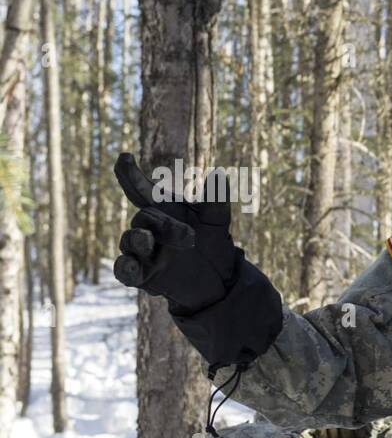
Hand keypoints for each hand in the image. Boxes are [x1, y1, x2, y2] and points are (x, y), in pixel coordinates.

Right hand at [112, 152, 283, 367]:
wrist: (220, 280)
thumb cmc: (213, 243)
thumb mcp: (217, 221)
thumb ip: (215, 199)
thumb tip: (217, 173)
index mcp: (163, 211)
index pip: (141, 189)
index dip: (130, 174)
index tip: (125, 157)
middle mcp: (149, 229)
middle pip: (145, 218)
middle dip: (165, 225)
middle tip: (191, 237)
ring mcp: (143, 252)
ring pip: (131, 241)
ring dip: (139, 240)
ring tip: (149, 240)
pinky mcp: (143, 276)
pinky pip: (125, 271)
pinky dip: (125, 268)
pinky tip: (132, 266)